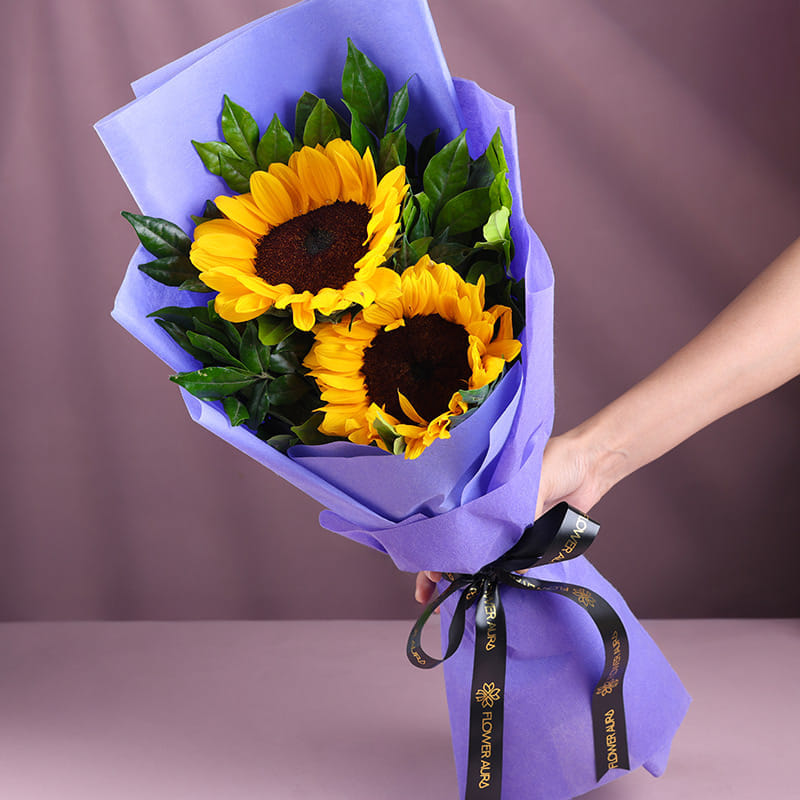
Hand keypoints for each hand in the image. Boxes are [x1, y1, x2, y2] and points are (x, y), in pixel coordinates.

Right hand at [413, 429, 609, 605]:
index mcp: (480, 491)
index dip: (435, 549)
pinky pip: (513, 559)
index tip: (429, 574)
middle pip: (459, 544)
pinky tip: (491, 591)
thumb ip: (523, 518)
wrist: (592, 462)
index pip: (448, 523)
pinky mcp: (532, 534)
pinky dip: (501, 575)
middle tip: (430, 601)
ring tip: (452, 605)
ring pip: (483, 557)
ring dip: (469, 579)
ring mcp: (510, 524)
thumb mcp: (533, 481)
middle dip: (440, 572)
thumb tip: (516, 564)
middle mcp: (490, 510)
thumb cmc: (558, 459)